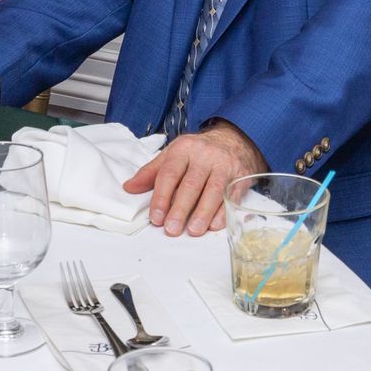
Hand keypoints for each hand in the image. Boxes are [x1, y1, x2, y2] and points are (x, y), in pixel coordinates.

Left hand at [123, 122, 266, 236]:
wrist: (234, 140)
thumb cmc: (198, 152)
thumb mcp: (173, 154)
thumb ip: (151, 172)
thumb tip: (129, 188)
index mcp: (184, 149)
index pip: (169, 173)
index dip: (161, 196)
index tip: (155, 217)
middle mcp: (205, 155)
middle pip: (192, 184)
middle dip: (181, 209)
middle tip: (172, 229)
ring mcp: (225, 165)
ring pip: (214, 190)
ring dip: (203, 213)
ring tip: (193, 230)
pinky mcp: (241, 176)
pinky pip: (232, 196)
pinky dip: (223, 212)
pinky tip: (214, 225)